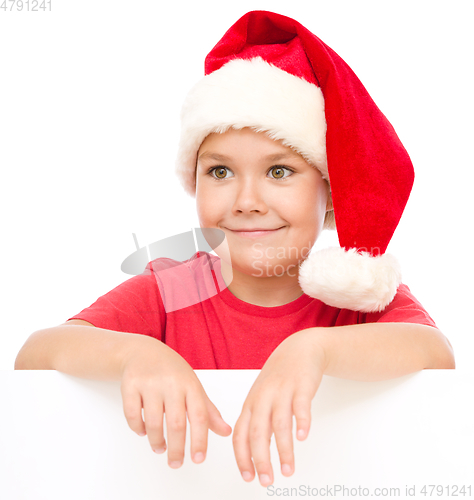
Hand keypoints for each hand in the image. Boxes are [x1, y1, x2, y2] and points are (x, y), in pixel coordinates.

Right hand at [119, 336, 231, 466]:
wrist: (144, 351)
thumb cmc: (172, 371)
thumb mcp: (193, 386)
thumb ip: (208, 411)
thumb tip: (226, 432)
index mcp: (190, 384)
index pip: (200, 416)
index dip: (200, 440)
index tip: (198, 459)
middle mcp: (171, 383)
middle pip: (176, 423)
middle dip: (177, 449)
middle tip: (176, 464)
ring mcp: (150, 383)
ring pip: (153, 422)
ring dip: (156, 441)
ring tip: (160, 448)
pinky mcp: (130, 384)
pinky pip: (133, 414)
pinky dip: (138, 428)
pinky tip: (143, 432)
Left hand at [232, 329, 325, 485]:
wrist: (299, 349)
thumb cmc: (278, 377)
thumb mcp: (261, 398)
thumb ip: (257, 423)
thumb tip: (253, 454)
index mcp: (251, 404)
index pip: (240, 434)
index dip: (242, 457)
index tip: (248, 477)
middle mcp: (263, 398)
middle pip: (257, 432)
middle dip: (260, 460)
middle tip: (267, 480)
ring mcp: (282, 391)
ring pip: (279, 424)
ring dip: (283, 450)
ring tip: (288, 469)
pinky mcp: (301, 386)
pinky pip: (300, 406)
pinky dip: (301, 422)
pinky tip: (302, 437)